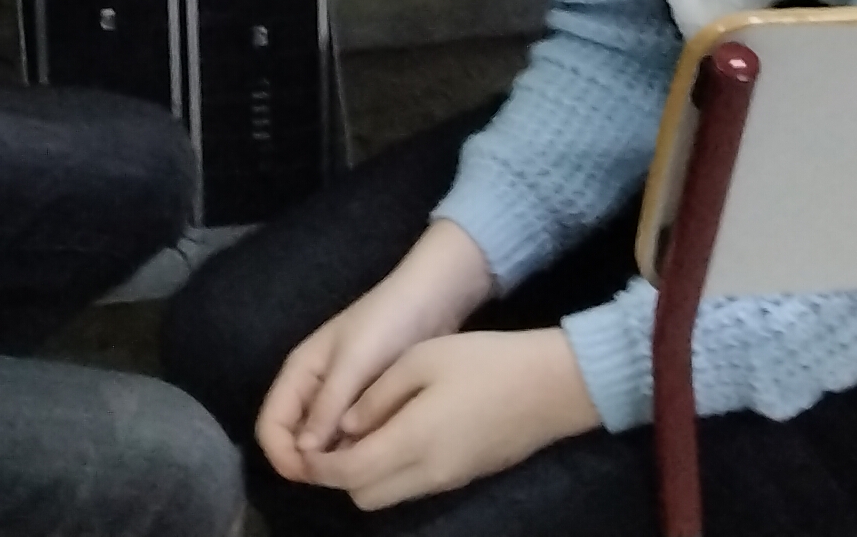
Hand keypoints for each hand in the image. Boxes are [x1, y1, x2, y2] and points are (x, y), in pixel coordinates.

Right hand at [255, 219, 497, 480]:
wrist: (431, 300)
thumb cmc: (385, 324)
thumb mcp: (354, 362)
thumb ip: (327, 405)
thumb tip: (304, 453)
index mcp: (299, 374)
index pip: (270, 425)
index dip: (282, 455)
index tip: (312, 477)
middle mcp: (313, 389)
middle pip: (293, 439)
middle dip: (309, 463)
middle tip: (342, 478)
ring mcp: (339, 398)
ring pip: (323, 442)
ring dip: (335, 460)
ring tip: (363, 470)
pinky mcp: (364, 403)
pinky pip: (349, 437)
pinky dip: (356, 451)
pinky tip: (377, 458)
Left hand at [298, 329, 600, 511]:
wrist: (552, 386)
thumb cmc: (484, 362)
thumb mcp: (422, 361)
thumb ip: (377, 397)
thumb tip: (343, 426)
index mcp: (411, 442)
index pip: (348, 472)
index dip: (319, 463)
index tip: (304, 445)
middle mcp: (426, 472)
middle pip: (364, 495)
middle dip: (340, 473)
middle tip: (333, 437)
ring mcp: (448, 480)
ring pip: (388, 496)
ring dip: (367, 473)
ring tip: (363, 432)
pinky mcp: (464, 476)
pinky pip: (414, 486)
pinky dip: (394, 471)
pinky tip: (397, 434)